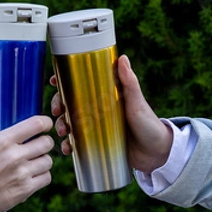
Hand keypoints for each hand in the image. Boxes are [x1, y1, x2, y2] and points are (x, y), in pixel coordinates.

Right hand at [0, 86, 54, 211]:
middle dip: (43, 142)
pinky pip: (46, 177)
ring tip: (33, 160)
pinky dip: (42, 175)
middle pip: (47, 142)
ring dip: (43, 159)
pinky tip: (32, 174)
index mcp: (2, 141)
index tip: (43, 125)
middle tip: (36, 144)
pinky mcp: (26, 190)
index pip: (37, 124)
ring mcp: (21, 174)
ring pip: (49, 160)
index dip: (44, 122)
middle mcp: (14, 156)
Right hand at [51, 55, 172, 172]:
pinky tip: (67, 149)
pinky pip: (77, 143)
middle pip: (69, 104)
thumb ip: (130, 83)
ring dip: (61, 126)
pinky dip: (69, 145)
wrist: (157, 154)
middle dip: (58, 106)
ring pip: (70, 123)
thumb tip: (122, 57)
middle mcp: (98, 110)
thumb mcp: (137, 103)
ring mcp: (96, 127)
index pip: (81, 84)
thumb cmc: (150, 124)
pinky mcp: (96, 144)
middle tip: (57, 112)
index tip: (55, 81)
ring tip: (63, 132)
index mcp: (106, 96)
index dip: (65, 82)